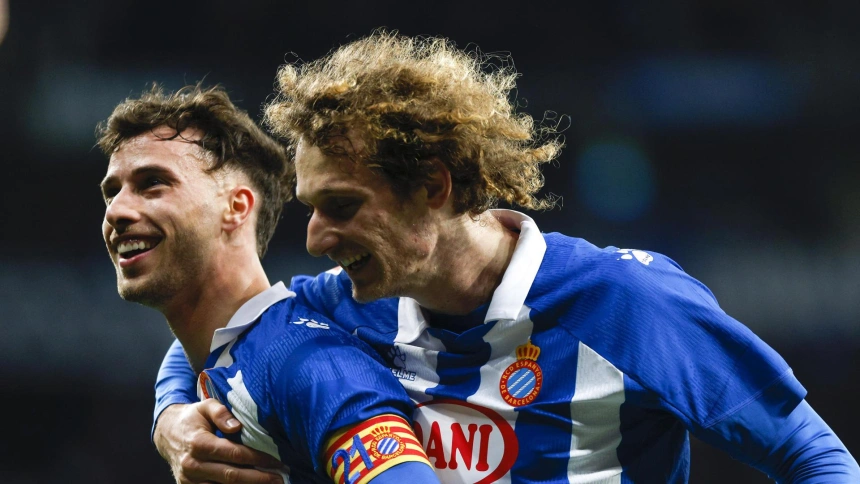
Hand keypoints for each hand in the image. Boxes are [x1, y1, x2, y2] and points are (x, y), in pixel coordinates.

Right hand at [154, 400, 283, 482]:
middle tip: (280, 479)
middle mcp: (192, 465)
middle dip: (258, 479)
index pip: (234, 454)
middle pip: (231, 476)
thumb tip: (237, 427)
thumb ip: (221, 412)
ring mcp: (189, 480)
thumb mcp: (205, 406)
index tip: (276, 461)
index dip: (257, 459)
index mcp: (199, 443)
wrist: (166, 433)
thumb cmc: (192, 418)